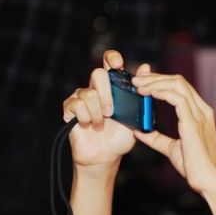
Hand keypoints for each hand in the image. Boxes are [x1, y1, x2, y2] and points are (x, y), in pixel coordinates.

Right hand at [62, 50, 135, 167]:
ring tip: (101, 125)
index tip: (118, 64)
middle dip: (107, 94)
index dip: (112, 58)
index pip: (109, 62)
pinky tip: (89, 126)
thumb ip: (140, 93)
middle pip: (98, 74)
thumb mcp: (136, 115)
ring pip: (88, 93)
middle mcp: (95, 88)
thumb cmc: (121, 136)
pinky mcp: (70, 108)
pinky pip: (77, 105)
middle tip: (111, 112)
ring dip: (97, 113)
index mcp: (112, 86)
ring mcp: (81, 97)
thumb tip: (146, 67)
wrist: (106, 156)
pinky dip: (86, 118)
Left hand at [131, 72, 215, 194]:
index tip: (142, 82)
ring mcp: (200, 115)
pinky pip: (178, 100)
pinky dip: (163, 92)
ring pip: (178, 86)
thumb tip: (138, 131)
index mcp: (199, 114)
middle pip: (178, 81)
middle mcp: (202, 110)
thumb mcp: (171, 148)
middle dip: (155, 77)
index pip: (181, 87)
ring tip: (138, 85)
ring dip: (155, 82)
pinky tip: (150, 94)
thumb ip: (156, 138)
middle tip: (136, 79)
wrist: (209, 181)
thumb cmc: (195, 167)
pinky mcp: (194, 124)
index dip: (160, 80)